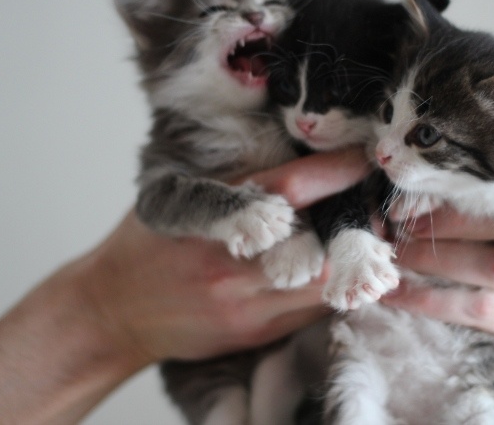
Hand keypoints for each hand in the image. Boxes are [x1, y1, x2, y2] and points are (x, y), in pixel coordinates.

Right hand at [83, 147, 370, 365]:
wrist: (111, 311)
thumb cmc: (147, 245)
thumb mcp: (177, 198)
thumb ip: (234, 186)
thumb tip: (297, 165)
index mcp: (211, 216)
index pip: (288, 189)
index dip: (333, 172)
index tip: (362, 160)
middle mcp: (231, 262)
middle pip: (317, 244)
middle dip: (357, 226)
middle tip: (382, 208)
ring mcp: (245, 303)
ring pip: (322, 284)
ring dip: (352, 263)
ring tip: (372, 240)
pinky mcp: (254, 332)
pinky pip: (309, 311)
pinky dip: (331, 290)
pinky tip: (340, 274)